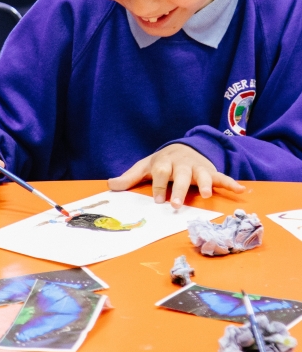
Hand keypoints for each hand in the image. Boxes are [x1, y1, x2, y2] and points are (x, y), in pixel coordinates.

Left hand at [107, 143, 244, 207]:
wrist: (182, 148)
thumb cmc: (161, 163)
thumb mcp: (144, 167)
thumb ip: (129, 177)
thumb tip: (110, 185)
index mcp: (164, 162)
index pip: (160, 172)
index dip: (159, 185)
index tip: (158, 201)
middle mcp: (181, 163)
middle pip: (180, 174)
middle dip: (178, 188)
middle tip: (176, 203)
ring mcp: (197, 166)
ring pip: (202, 174)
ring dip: (204, 183)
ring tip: (205, 194)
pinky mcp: (210, 171)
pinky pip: (222, 176)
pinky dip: (231, 183)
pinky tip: (241, 190)